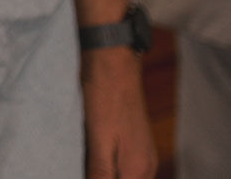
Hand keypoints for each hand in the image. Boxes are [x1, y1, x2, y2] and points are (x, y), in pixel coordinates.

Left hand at [81, 49, 157, 178]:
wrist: (113, 63)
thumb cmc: (105, 98)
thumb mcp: (98, 141)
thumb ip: (100, 173)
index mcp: (139, 170)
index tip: (86, 170)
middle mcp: (146, 166)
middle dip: (104, 178)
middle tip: (84, 166)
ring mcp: (143, 154)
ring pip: (124, 178)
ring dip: (106, 174)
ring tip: (85, 163)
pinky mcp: (135, 143)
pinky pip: (123, 168)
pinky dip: (109, 169)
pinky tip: (90, 161)